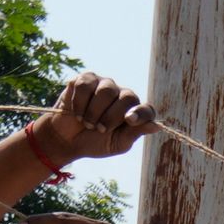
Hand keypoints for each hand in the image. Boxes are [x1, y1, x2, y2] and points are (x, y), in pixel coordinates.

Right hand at [26, 72, 151, 165]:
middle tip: (99, 129)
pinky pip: (86, 85)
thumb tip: (157, 126)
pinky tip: (77, 112)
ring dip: (95, 111)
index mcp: (133, 112)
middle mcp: (121, 95)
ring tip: (87, 123)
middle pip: (127, 96)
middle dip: (112, 116)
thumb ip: (134, 134)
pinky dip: (80, 102)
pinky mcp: (85, 80)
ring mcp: (103, 85)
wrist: (66, 140)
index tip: (129, 120)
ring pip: (107, 90)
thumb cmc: (95, 143)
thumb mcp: (116, 144)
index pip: (146, 109)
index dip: (141, 113)